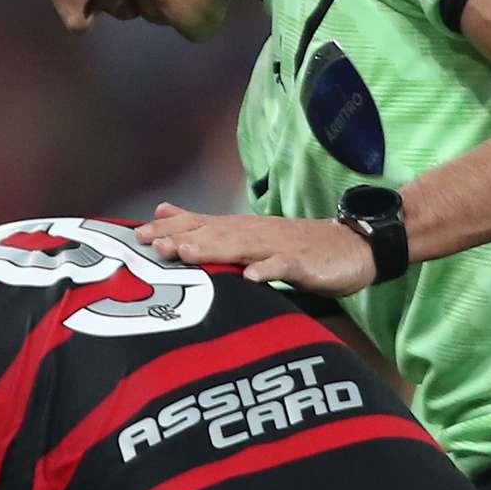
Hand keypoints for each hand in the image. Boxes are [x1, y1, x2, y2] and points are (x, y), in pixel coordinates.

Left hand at [135, 204, 379, 295]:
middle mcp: (254, 234)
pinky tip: (251, 278)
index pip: (199, 226)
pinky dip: (267, 270)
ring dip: (214, 249)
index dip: (170, 230)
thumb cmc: (296, 246)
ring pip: (242, 247)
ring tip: (187, 254)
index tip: (138, 236)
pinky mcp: (303, 263)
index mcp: (240, 230)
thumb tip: (163, 211)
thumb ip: (206, 225)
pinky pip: (283, 266)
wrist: (352, 247)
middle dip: (182, 239)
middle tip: (153, 245)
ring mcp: (278, 247)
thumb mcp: (248, 235)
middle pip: (213, 235)